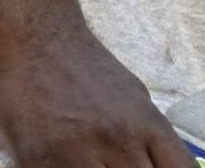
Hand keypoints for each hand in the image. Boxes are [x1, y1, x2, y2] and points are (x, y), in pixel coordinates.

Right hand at [0, 18, 188, 167]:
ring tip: (104, 164)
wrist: (40, 48)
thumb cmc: (88, 71)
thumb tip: (163, 162)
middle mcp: (119, 142)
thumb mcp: (135, 100)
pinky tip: (75, 164)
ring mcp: (80, 156)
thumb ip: (149, 137)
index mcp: (147, 124)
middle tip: (130, 166)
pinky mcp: (41, 165)